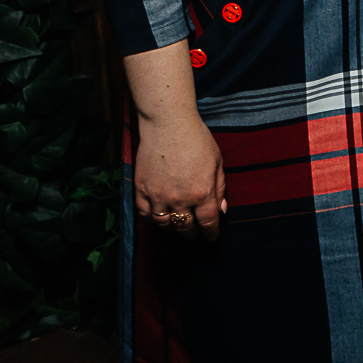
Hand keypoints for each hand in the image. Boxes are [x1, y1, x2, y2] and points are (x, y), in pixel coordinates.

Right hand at [133, 112, 226, 240]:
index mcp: (202, 193)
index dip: (210, 233)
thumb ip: (220, 188)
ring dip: (172, 228)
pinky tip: (158, 217)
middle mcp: (180, 199)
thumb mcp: (217, 162)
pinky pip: (145, 214)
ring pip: (164, 224)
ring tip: (177, 227)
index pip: (208, 222)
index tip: (211, 238)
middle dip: (192, 234)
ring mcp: (158, 196)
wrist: (168, 124)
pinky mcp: (141, 190)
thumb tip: (221, 210)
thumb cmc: (197, 139)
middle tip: (194, 235)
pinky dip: (152, 218)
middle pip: (185, 227)